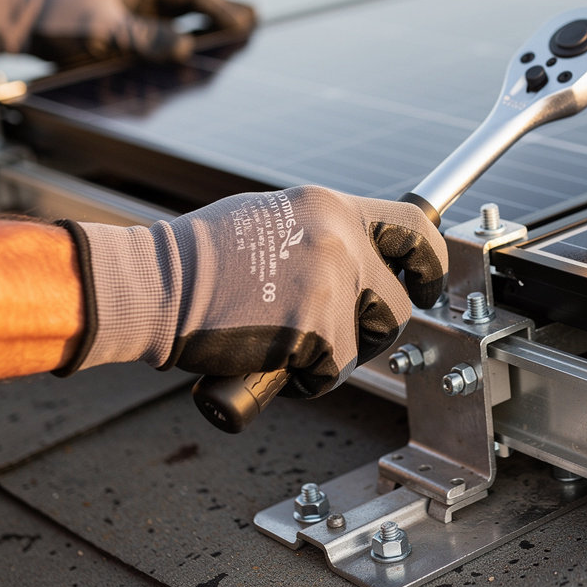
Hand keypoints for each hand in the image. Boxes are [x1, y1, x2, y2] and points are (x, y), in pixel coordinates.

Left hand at [27, 0, 254, 65]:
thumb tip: (186, 45)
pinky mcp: (125, 25)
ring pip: (180, 13)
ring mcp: (132, 7)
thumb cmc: (55, 23)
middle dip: (222, 9)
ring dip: (208, 22)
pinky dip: (187, 33)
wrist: (18, 26)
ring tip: (240, 29)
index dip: (218, 6)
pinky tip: (201, 43)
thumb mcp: (101, 31)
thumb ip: (144, 38)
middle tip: (256, 16)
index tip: (242, 21)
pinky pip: (165, 29)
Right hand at [62, 187, 447, 396]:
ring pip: (369, 339)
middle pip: (397, 300)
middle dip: (377, 327)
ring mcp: (329, 284)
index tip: (428, 283)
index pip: (412, 228)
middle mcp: (339, 240)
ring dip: (340, 353)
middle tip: (342, 334)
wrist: (156, 283)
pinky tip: (275, 362)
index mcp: (330, 208)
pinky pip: (333, 369)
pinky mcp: (313, 329)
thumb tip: (358, 254)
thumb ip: (323, 233)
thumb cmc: (201, 257)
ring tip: (295, 345)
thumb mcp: (275, 219)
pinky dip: (308, 378)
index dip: (429, 261)